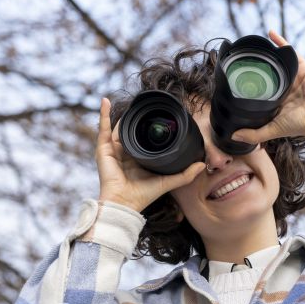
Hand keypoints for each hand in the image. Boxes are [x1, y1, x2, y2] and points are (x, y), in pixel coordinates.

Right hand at [94, 97, 205, 211]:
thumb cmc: (143, 195)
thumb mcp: (168, 182)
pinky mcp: (104, 149)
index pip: (143, 140)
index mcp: (138, 160)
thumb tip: (201, 165)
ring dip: (121, 114)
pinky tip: (105, 101)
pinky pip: (103, 128)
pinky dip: (104, 114)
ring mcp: (113, 150)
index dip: (149, 129)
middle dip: (136, 119)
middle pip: (131, 132)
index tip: (158, 117)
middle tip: (145, 106)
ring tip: (131, 101)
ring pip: (116, 127)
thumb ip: (185, 175)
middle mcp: (125, 154)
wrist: (125, 202)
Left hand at [231, 30, 304, 144]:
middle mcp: (286, 89)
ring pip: (278, 62)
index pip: (263, 91)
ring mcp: (294, 77)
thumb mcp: (273, 130)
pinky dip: (281, 42)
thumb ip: (254, 134)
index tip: (238, 78)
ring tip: (254, 45)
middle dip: (258, 66)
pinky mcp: (302, 68)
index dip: (252, 84)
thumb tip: (233, 136)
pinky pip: (290, 52)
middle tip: (243, 59)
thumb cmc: (300, 124)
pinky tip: (270, 34)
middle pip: (269, 74)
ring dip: (268, 53)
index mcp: (279, 103)